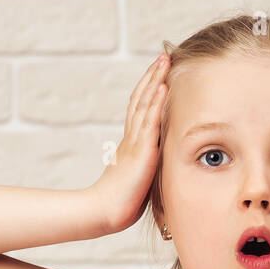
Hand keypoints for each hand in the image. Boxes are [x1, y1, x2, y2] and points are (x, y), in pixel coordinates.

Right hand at [88, 53, 169, 234]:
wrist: (105, 212)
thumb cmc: (121, 204)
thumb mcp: (138, 181)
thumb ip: (146, 170)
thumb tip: (155, 170)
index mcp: (131, 144)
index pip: (139, 110)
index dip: (148, 90)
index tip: (158, 73)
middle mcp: (131, 138)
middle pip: (141, 99)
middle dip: (152, 77)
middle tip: (162, 56)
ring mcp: (135, 142)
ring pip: (145, 104)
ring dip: (155, 81)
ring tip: (164, 61)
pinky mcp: (141, 151)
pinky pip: (150, 122)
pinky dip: (156, 103)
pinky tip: (163, 87)